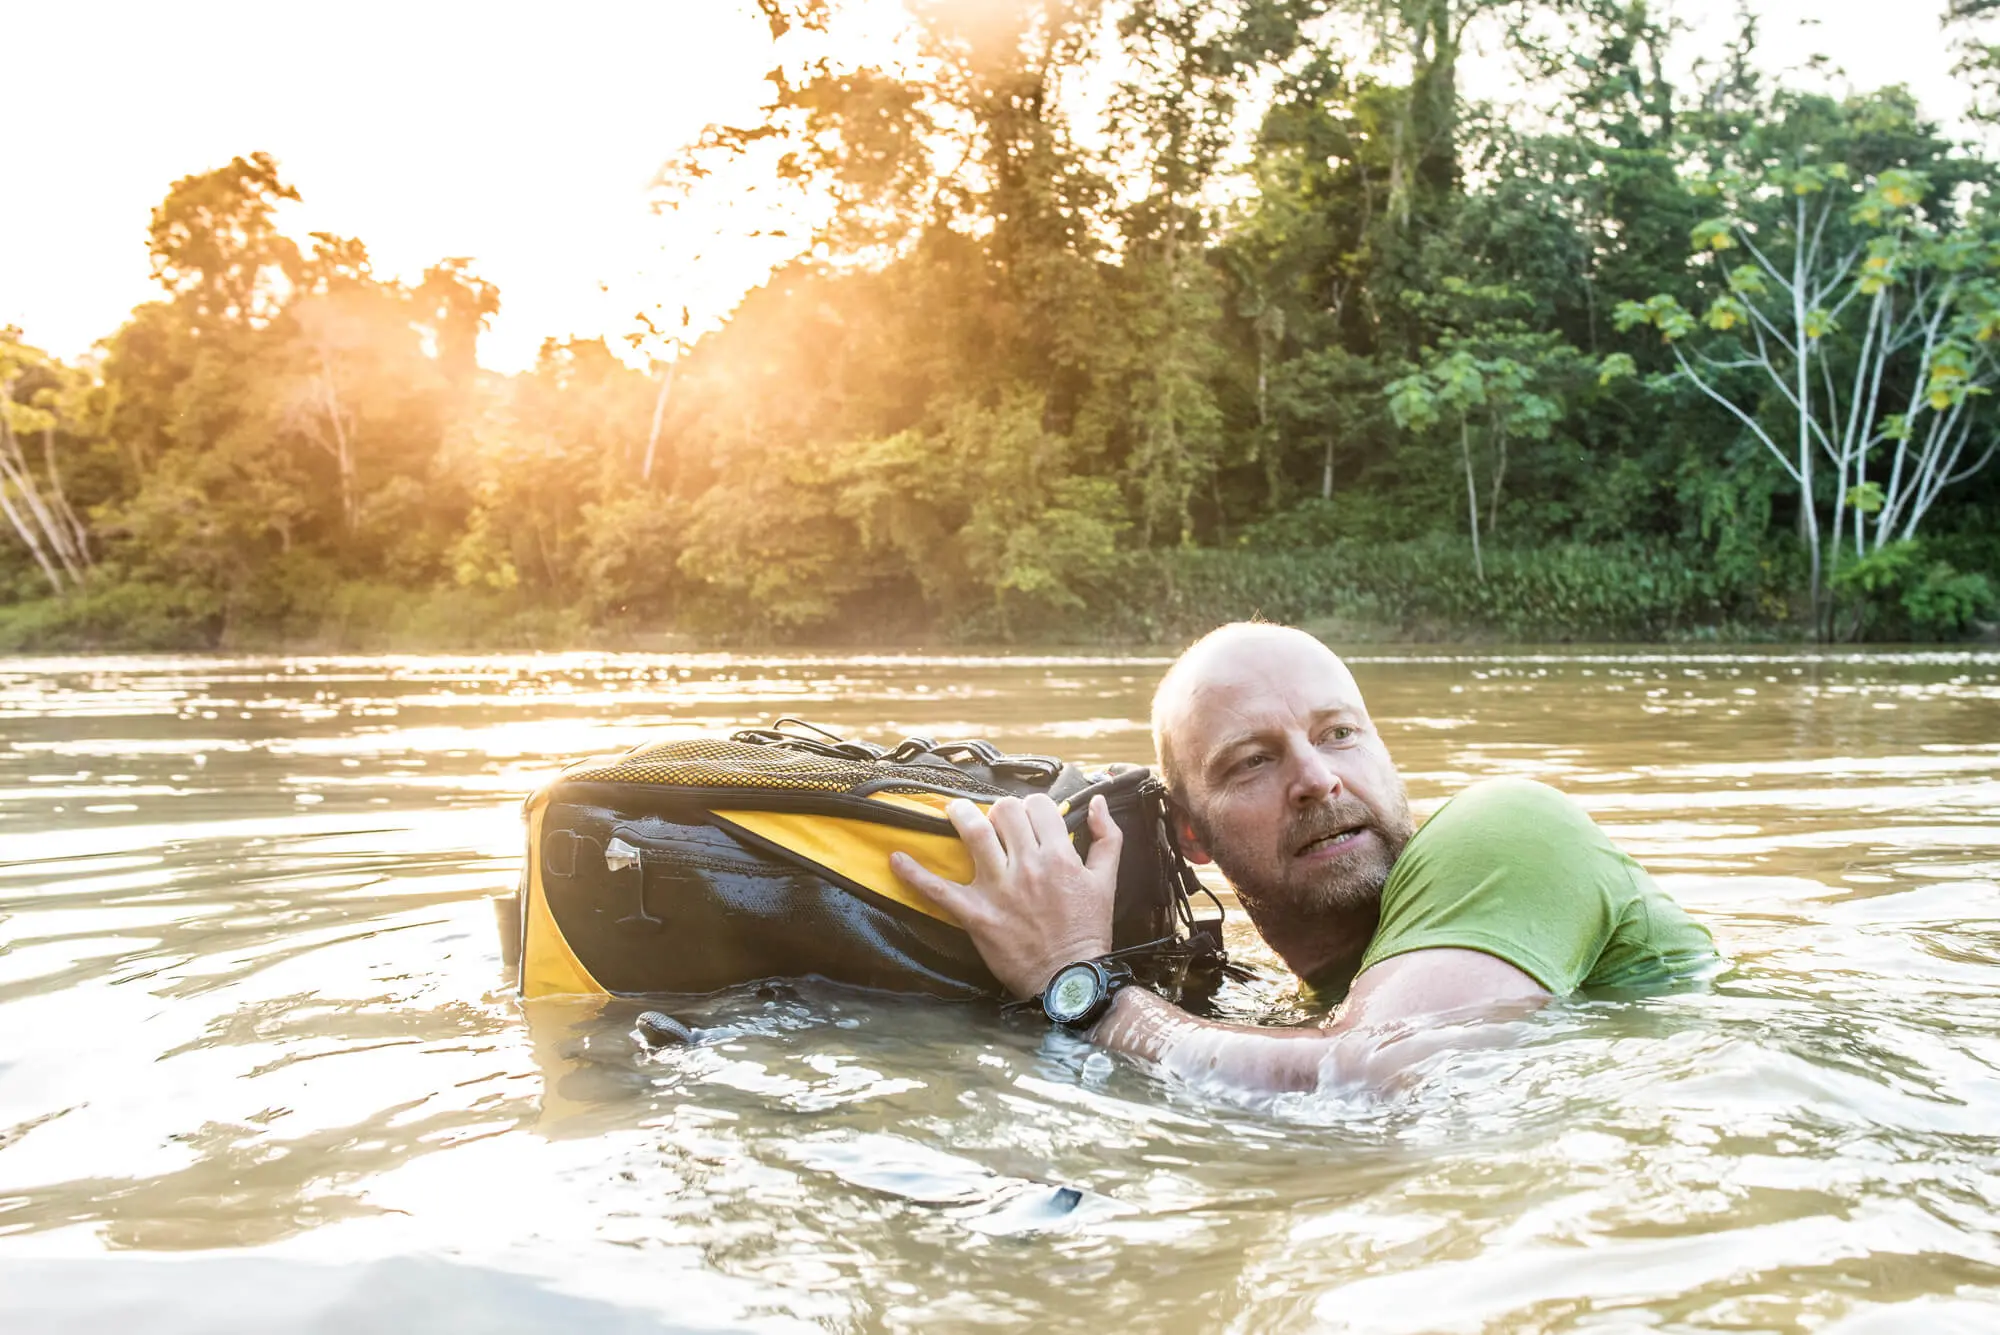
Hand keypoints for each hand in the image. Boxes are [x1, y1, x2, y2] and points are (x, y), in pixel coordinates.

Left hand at [889, 793, 1122, 998]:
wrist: (1069, 980)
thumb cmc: (1087, 932)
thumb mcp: (1107, 882)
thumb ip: (1107, 838)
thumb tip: (1095, 801)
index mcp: (1060, 856)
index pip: (1039, 806)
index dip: (1032, 807)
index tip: (1029, 819)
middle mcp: (1028, 866)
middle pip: (1005, 812)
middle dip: (1000, 811)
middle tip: (997, 822)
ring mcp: (998, 888)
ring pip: (974, 832)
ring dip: (961, 815)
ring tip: (955, 811)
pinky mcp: (976, 913)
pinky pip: (938, 890)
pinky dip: (914, 873)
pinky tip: (896, 858)